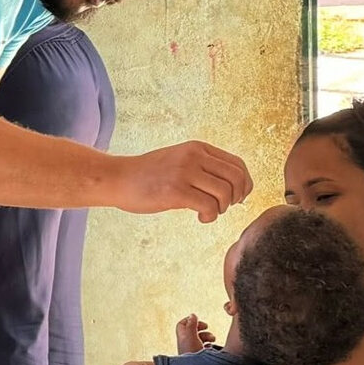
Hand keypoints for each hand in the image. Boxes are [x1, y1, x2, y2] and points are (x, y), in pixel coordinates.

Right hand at [113, 141, 252, 222]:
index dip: (244, 185)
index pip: (238, 164)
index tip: (236, 198)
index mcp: (198, 147)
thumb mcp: (180, 160)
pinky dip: (210, 216)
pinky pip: (209, 206)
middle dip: (236, 198)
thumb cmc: (150, 175)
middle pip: (236, 178)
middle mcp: (194, 156)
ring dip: (222, 209)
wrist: (119, 178)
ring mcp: (185, 172)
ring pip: (225, 193)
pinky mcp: (175, 190)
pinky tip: (200, 217)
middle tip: (222, 207)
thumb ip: (204, 167)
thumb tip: (235, 187)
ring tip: (208, 211)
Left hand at [176, 313, 215, 353]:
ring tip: (213, 339)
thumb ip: (191, 325)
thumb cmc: (192, 355)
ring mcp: (192, 351)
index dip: (189, 319)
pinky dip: (208, 345)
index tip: (197, 319)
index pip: (181, 324)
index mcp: (182, 338)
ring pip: (199, 339)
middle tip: (206, 327)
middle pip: (192, 331)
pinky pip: (204, 348)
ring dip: (207, 336)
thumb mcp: (191, 337)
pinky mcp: (199, 357)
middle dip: (201, 327)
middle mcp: (186, 344)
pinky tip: (210, 346)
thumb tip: (192, 315)